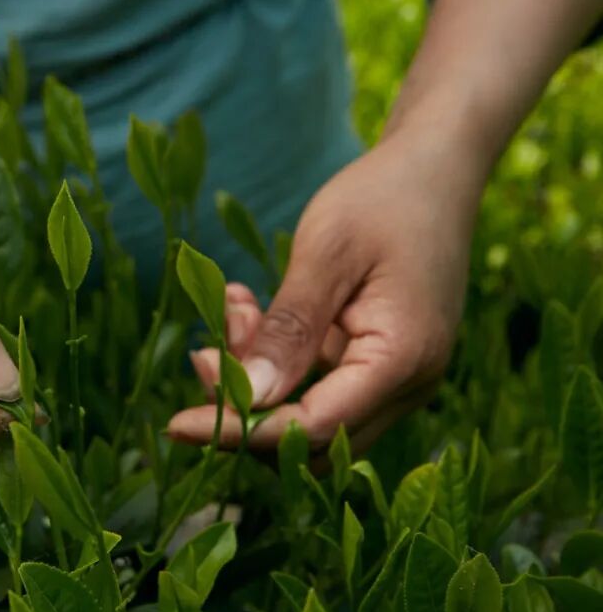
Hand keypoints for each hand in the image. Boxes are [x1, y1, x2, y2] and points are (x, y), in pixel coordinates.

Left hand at [169, 132, 485, 454]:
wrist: (434, 171)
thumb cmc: (382, 199)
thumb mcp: (327, 254)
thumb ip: (289, 329)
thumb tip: (248, 398)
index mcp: (402, 359)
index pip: (314, 427)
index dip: (242, 430)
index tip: (177, 424)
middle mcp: (408, 385)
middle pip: (312, 441)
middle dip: (248, 407)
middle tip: (206, 351)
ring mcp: (396, 380)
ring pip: (310, 418)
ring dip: (258, 382)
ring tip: (233, 311)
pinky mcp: (378, 366)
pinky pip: (317, 388)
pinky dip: (276, 363)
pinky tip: (249, 312)